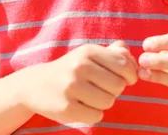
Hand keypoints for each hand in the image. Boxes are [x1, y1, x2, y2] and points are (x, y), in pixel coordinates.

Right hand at [17, 41, 137, 124]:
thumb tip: (131, 56)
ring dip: (104, 102)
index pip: (123, 65)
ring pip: (108, 102)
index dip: (130, 75)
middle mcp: (80, 67)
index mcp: (88, 51)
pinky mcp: (66, 108)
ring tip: (91, 97)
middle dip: (114, 90)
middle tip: (101, 88)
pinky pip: (96, 116)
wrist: (36, 84)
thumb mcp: (88, 54)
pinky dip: (93, 114)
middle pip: (118, 86)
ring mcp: (72, 87)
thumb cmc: (70, 68)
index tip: (125, 79)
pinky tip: (83, 106)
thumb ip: (113, 52)